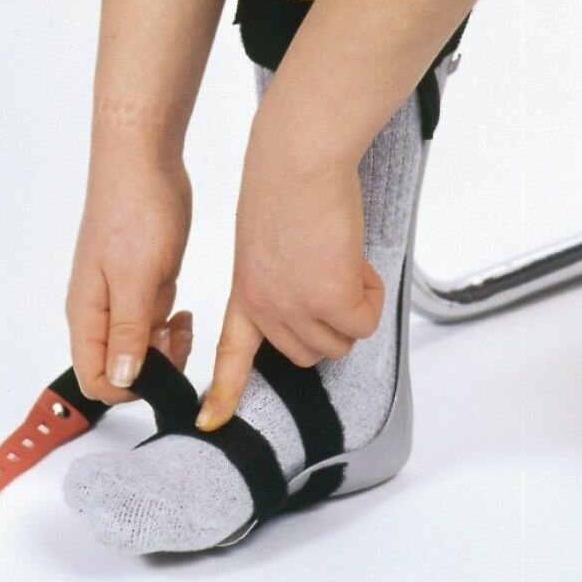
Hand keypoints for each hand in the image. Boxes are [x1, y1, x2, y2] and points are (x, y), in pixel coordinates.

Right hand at [66, 151, 194, 404]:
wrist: (144, 162)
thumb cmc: (133, 211)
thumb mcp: (135, 277)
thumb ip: (128, 330)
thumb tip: (121, 380)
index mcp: (88, 314)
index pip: (95, 379)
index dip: (128, 389)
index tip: (163, 373)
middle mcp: (100, 311)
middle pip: (119, 368)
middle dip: (153, 369)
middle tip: (180, 342)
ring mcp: (121, 296)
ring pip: (140, 347)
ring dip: (166, 347)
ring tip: (185, 324)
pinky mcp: (143, 281)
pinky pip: (152, 322)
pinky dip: (170, 327)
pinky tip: (185, 311)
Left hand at [196, 106, 383, 429]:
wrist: (298, 159)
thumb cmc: (286, 183)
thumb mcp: (268, 242)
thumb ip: (282, 277)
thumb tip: (316, 296)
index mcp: (243, 292)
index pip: (229, 355)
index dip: (223, 393)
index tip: (210, 422)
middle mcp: (264, 307)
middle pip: (310, 352)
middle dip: (334, 323)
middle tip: (336, 274)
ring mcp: (294, 307)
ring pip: (342, 340)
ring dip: (355, 308)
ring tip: (344, 260)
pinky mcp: (328, 298)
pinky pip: (365, 321)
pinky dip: (372, 294)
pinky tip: (355, 259)